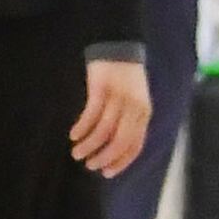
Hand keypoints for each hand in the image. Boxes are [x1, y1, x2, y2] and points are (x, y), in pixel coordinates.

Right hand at [68, 59, 153, 176]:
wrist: (119, 46)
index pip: (135, 145)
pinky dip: (82, 128)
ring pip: (103, 130)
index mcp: (144, 113)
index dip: (121, 162)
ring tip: (76, 152)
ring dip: (89, 145)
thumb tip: (115, 150)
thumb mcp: (135, 101)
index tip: (106, 173)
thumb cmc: (125, 78)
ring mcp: (118, 97)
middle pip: (119, 141)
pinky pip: (91, 114)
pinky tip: (74, 135)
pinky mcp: (101, 87)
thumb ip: (129, 122)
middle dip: (103, 157)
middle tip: (89, 165)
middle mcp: (134, 107)